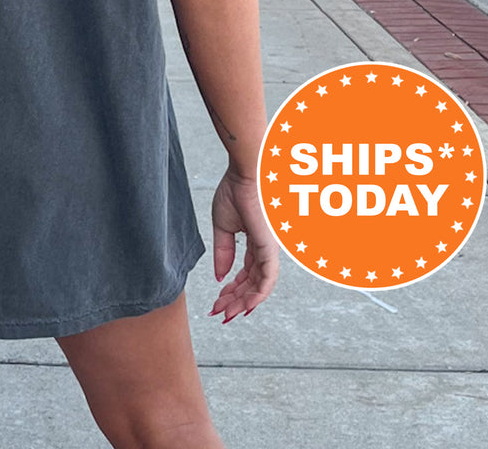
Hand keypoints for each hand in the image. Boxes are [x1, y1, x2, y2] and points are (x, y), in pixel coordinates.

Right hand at [208, 165, 278, 321]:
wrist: (245, 173)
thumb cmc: (235, 191)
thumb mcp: (222, 226)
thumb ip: (222, 252)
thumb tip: (219, 276)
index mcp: (254, 242)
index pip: (245, 272)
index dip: (231, 288)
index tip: (217, 301)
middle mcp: (265, 250)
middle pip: (251, 283)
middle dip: (234, 300)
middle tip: (220, 313)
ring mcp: (269, 251)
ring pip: (259, 286)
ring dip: (242, 302)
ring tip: (227, 314)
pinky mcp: (270, 249)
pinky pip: (267, 279)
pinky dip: (256, 295)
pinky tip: (244, 306)